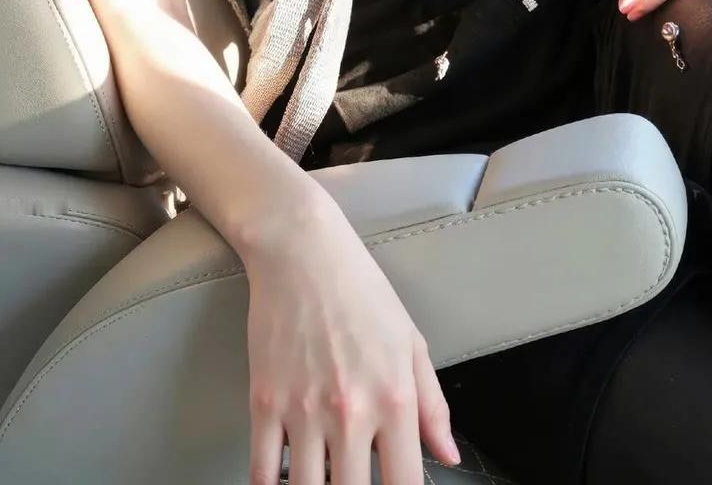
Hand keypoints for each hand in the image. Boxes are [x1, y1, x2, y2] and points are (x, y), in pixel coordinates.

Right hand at [241, 183, 460, 484]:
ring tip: (323, 476)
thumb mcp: (410, 341)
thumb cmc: (360, 290)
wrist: (301, 250)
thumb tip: (448, 456)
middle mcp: (351, 412)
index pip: (404, 484)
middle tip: (353, 478)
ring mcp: (303, 410)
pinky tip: (282, 481)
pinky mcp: (264, 402)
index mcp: (394, 398)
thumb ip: (432, 407)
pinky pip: (263, 471)